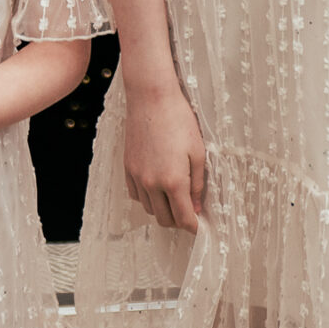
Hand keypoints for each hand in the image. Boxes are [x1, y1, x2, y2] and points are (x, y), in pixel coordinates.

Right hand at [122, 80, 206, 233]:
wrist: (151, 98)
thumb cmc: (179, 121)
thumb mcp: (198, 152)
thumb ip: (197, 183)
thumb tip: (197, 206)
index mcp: (173, 181)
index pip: (184, 218)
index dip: (194, 228)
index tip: (201, 228)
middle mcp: (151, 183)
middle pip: (165, 219)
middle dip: (179, 221)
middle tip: (191, 213)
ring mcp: (136, 176)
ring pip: (149, 209)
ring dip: (163, 210)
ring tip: (175, 199)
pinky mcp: (127, 167)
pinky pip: (136, 195)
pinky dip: (147, 198)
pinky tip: (157, 188)